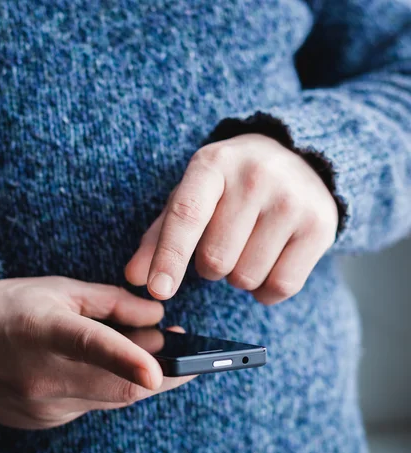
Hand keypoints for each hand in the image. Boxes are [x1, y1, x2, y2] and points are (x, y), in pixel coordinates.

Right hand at [0, 276, 193, 429]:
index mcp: (45, 331)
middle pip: (118, 389)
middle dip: (158, 374)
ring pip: (108, 400)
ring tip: (131, 351)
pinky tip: (89, 369)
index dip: (128, 359)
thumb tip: (157, 315)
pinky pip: (88, 408)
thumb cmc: (5, 308)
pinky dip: (100, 389)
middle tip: (176, 349)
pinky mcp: (43, 422)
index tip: (158, 372)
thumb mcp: (57, 289)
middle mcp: (42, 376)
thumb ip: (112, 301)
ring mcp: (42, 407)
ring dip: (129, 379)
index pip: (92, 346)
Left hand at [125, 133, 338, 304]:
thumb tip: (134, 278)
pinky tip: (268, 261)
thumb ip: (158, 237)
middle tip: (221, 243)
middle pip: (215, 260)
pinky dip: (264, 290)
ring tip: (247, 245)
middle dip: (209, 267)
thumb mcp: (190, 197)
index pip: (187, 216)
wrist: (298, 158)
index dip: (169, 257)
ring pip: (246, 279)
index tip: (158, 290)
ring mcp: (293, 200)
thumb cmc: (229, 186)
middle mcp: (256, 176)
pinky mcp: (321, 226)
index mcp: (213, 164)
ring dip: (237, 276)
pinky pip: (280, 288)